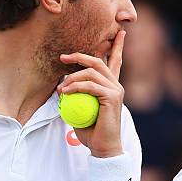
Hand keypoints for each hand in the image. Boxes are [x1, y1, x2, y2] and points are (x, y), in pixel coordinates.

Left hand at [57, 30, 125, 157]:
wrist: (103, 148)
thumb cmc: (91, 132)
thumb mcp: (80, 110)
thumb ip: (77, 97)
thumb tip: (63, 87)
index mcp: (111, 87)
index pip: (116, 61)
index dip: (117, 45)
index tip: (120, 32)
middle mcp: (116, 85)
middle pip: (98, 61)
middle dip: (79, 56)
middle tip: (62, 57)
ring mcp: (116, 90)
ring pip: (92, 72)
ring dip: (72, 77)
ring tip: (61, 88)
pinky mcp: (112, 96)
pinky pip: (90, 85)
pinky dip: (75, 86)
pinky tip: (66, 93)